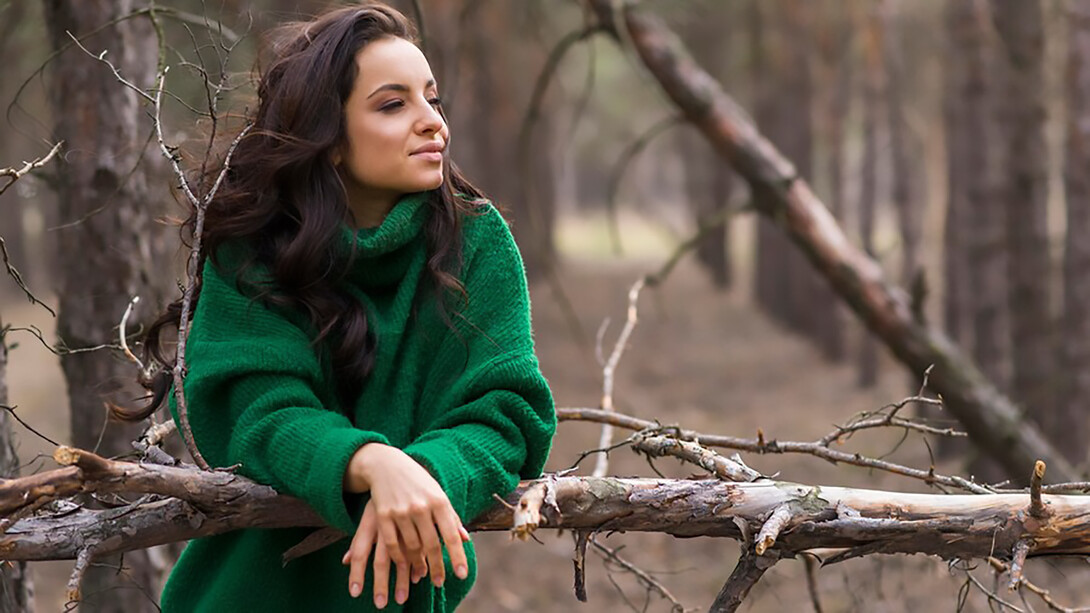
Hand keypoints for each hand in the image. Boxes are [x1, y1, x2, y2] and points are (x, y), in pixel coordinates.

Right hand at [341, 443, 470, 607]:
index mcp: (439, 500)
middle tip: (440, 582)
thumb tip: (465, 539)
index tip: (461, 574)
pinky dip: (399, 557)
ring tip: (423, 573)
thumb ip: (450, 517)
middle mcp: (421, 506)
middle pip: (431, 545)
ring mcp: (401, 511)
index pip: (450, 534)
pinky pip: (392, 544)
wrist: (387, 464)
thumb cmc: (418, 481)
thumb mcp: (437, 494)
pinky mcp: (384, 515)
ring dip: (417, 564)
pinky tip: (404, 564)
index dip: (457, 556)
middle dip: (437, 567)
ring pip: (411, 547)